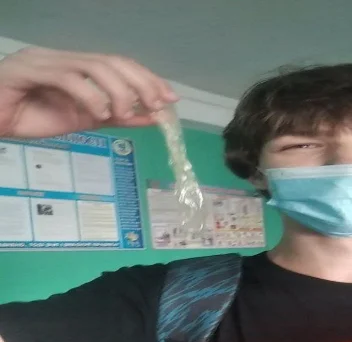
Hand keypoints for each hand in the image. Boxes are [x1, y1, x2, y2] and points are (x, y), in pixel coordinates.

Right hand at [0, 46, 177, 137]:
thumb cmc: (33, 116)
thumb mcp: (84, 120)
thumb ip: (116, 117)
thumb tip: (152, 118)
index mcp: (80, 67)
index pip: (120, 65)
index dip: (148, 79)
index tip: (170, 98)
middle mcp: (66, 59)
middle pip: (112, 61)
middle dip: (142, 82)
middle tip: (158, 104)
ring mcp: (47, 61)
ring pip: (93, 65)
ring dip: (118, 91)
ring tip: (123, 113)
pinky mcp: (29, 70)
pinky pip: (67, 77)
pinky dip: (90, 94)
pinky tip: (100, 112)